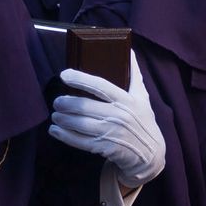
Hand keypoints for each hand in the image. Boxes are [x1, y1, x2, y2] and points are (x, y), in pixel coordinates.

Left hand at [51, 62, 165, 189]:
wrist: (150, 154)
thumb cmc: (143, 120)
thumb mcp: (142, 97)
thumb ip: (134, 74)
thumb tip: (129, 51)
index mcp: (126, 99)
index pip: (100, 86)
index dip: (81, 79)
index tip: (64, 74)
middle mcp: (118, 115)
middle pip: (85, 106)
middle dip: (66, 103)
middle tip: (57, 101)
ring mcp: (111, 132)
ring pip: (80, 124)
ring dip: (63, 119)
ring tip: (55, 115)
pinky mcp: (105, 148)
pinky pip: (79, 141)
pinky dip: (64, 135)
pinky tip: (56, 130)